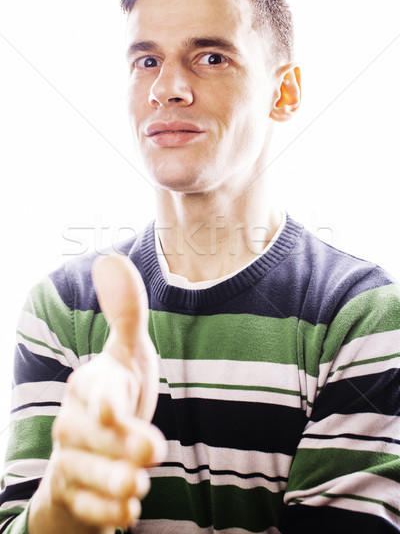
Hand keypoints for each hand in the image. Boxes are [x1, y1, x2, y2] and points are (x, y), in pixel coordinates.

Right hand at [29, 254, 165, 532]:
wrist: (92, 445)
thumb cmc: (115, 393)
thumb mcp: (127, 354)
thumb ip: (125, 313)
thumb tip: (111, 259)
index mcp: (89, 385)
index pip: (94, 394)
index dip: (105, 404)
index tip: (116, 413)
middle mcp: (72, 422)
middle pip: (89, 437)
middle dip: (119, 447)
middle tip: (153, 455)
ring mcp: (70, 459)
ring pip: (83, 474)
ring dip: (112, 483)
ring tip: (138, 490)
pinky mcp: (74, 493)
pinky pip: (84, 507)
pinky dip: (104, 513)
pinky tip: (126, 515)